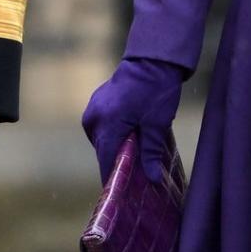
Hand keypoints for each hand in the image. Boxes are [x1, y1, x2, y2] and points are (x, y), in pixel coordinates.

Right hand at [82, 56, 184, 184]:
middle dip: (117, 162)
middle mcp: (94, 117)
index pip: (107, 160)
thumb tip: (151, 179)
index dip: (114, 177)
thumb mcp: (157, 123)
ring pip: (102, 139)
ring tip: (134, 155)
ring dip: (115, 146)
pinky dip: (113, 133)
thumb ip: (151, 152)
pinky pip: (102, 126)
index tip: (121, 193)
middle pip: (103, 150)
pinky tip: (128, 136)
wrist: (153, 57)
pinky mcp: (96, 102)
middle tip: (134, 177)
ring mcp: (93, 108)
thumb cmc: (157, 89)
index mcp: (108, 124)